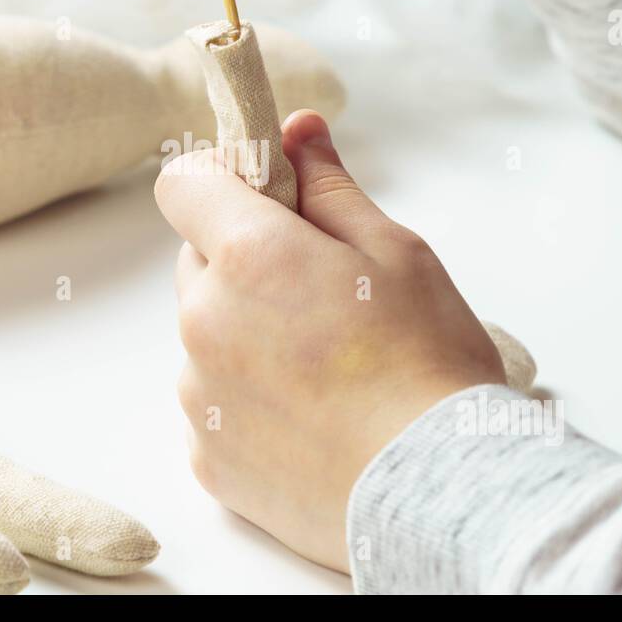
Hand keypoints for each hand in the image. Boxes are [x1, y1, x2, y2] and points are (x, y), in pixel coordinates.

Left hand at [153, 110, 504, 570]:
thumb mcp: (395, 252)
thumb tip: (296, 129)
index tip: (266, 197)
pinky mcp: (207, 455)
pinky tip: (311, 415)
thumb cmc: (428, 364)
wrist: (439, 492)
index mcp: (249, 256)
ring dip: (246, 332)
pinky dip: (247, 398)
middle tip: (320, 291)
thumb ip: (329, 187)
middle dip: (246, 261)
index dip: (223, 180)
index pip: (183, 183)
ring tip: (325, 367)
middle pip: (198, 261)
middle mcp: (205, 320)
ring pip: (205, 333)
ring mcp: (199, 394)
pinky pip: (213, 401)